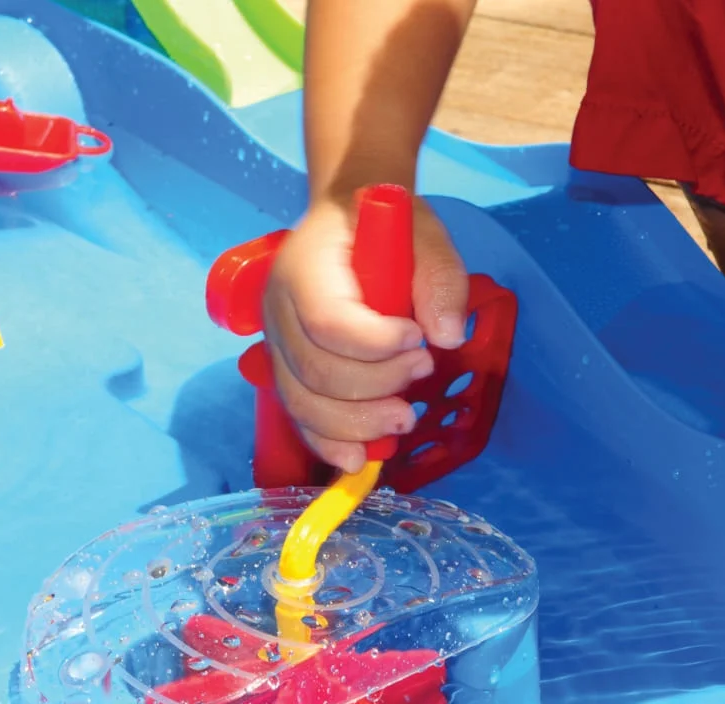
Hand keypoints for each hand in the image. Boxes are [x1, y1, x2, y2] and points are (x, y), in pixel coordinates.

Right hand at [262, 194, 468, 472]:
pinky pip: (299, 417)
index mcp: (305, 270)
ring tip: (403, 419)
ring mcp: (277, 345)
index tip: (417, 339)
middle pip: (315, 372)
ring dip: (356, 423)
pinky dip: (328, 442)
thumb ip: (439, 278)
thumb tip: (447, 337)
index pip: (328, 322)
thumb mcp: (420, 234)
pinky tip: (357, 458)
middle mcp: (279, 312)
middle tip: (422, 372)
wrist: (340, 224)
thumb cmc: (379, 226)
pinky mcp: (286, 371)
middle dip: (375, 388)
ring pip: (303, 403)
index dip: (374, 345)